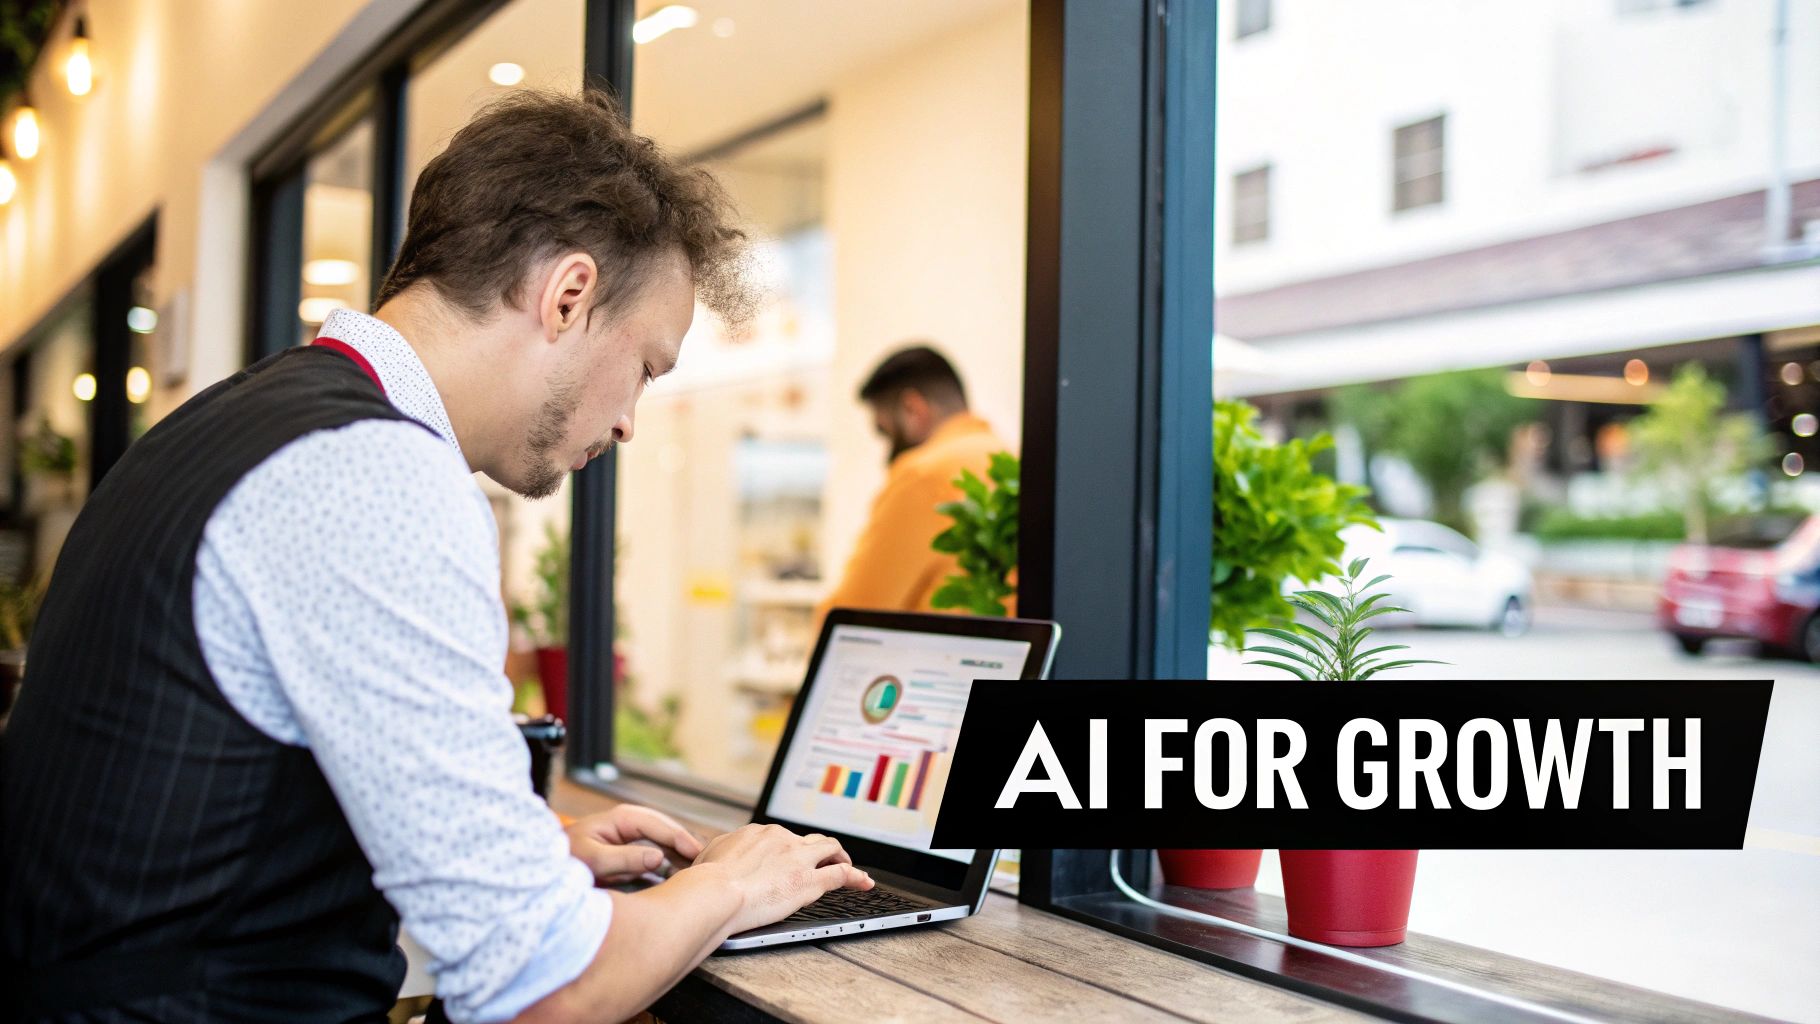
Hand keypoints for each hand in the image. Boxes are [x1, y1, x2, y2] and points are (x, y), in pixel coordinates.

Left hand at [565, 804, 704, 883]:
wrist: (546, 868)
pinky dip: (668, 861)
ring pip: (663, 841)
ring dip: (679, 854)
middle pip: (666, 831)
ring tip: (696, 870)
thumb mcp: (593, 860)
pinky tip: (678, 873)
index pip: (659, 825)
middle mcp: (629, 823)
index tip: (697, 853)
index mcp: (622, 819)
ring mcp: (629, 836)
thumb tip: (658, 858)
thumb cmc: (565, 860)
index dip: (680, 838)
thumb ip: (625, 859)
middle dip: (685, 845)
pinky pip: (654, 852)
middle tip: (705, 862)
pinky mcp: (628, 850)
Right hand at [683, 823, 873, 935]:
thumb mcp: (709, 855)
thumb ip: (721, 851)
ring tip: (848, 865)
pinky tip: (864, 882)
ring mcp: (799, 858)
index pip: (782, 838)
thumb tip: (718, 855)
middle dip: (818, 849)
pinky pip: (841, 875)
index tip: (790, 859)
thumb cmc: (706, 880)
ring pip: (830, 849)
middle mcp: (782, 839)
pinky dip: (856, 877)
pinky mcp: (810, 880)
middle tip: (823, 859)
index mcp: (759, 833)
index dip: (789, 849)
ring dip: (841, 856)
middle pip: (809, 840)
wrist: (716, 892)